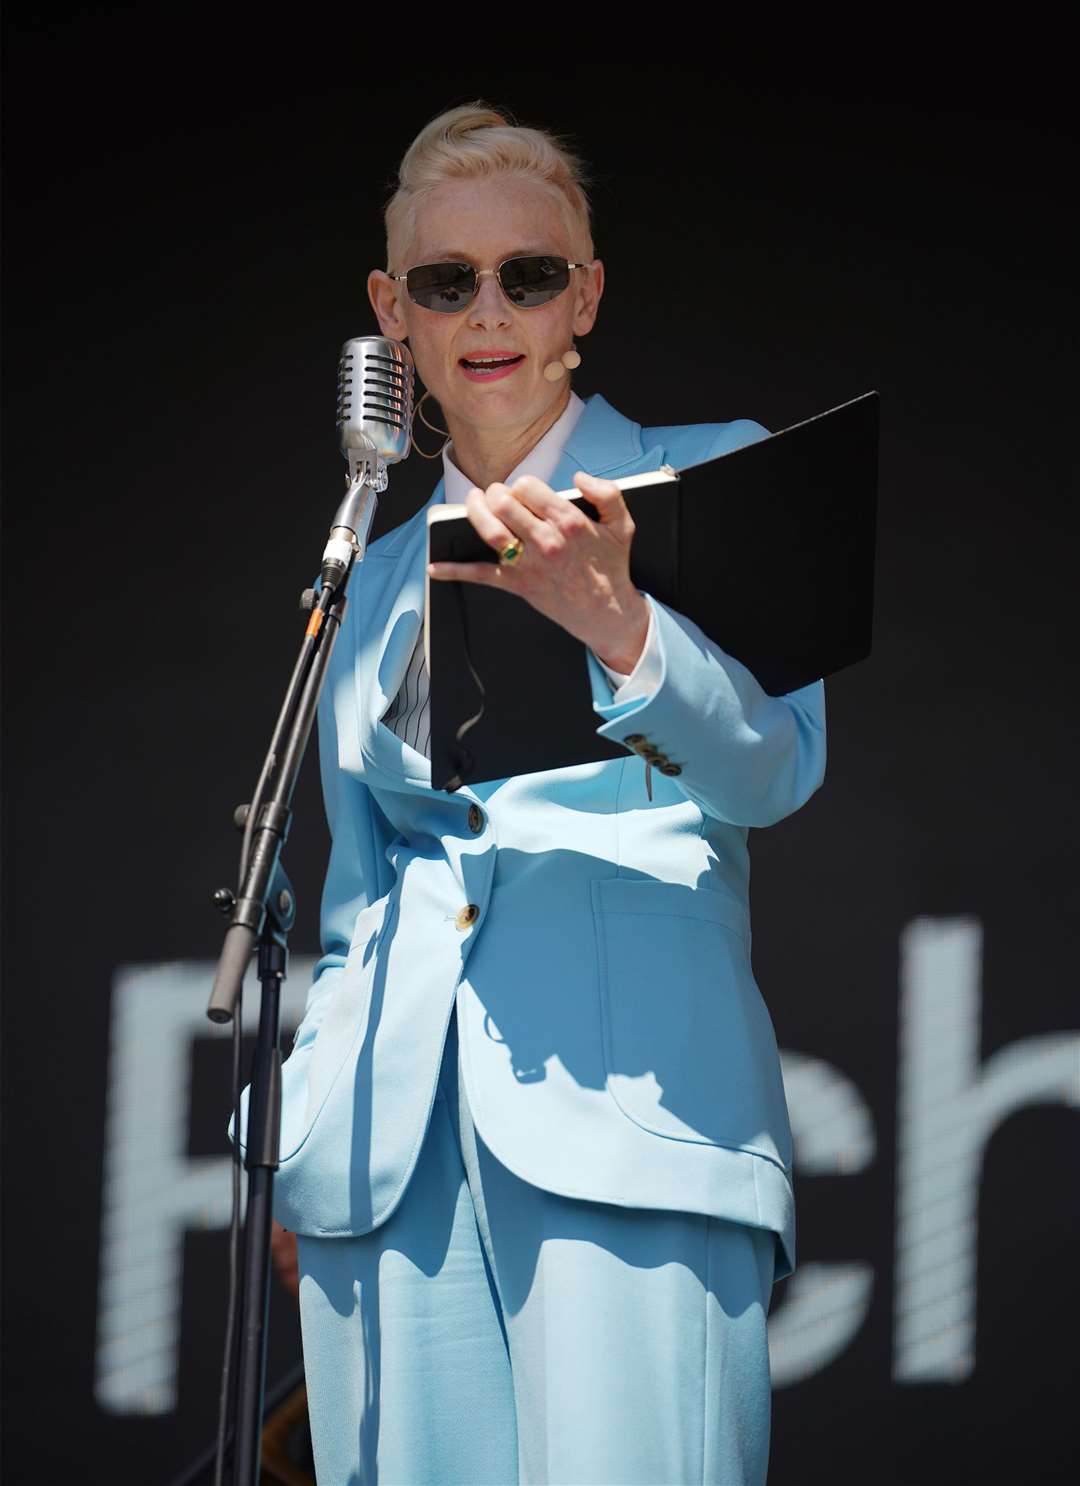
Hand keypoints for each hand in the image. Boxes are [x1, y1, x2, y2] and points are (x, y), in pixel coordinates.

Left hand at [427, 471, 649, 673]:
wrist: (607, 612)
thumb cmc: (610, 566)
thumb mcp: (622, 524)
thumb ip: (607, 493)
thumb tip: (578, 478)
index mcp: (568, 521)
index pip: (528, 487)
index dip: (522, 486)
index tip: (525, 493)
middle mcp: (545, 541)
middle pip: (503, 503)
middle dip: (496, 494)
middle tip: (498, 496)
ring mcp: (528, 564)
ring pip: (489, 531)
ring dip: (474, 512)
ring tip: (473, 502)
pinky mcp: (517, 584)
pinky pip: (481, 576)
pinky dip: (454, 572)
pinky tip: (434, 568)